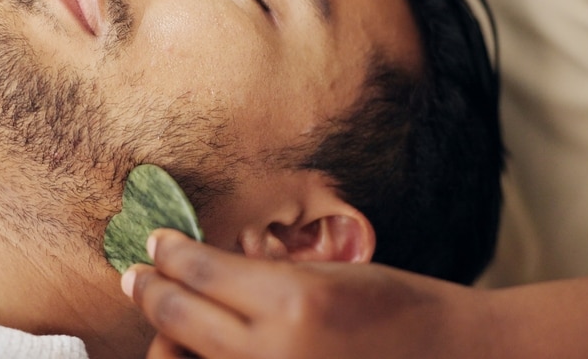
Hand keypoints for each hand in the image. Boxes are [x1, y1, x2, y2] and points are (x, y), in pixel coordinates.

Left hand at [122, 229, 485, 358]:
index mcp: (295, 302)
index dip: (170, 252)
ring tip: (163, 309)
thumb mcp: (327, 275)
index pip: (203, 270)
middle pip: (181, 318)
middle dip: (151, 291)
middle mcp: (276, 352)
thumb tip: (201, 268)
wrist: (451, 357)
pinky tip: (198, 342)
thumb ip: (262, 277)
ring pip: (187, 358)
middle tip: (137, 275)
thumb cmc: (396, 305)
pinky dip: (200, 357)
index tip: (156, 241)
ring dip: (166, 333)